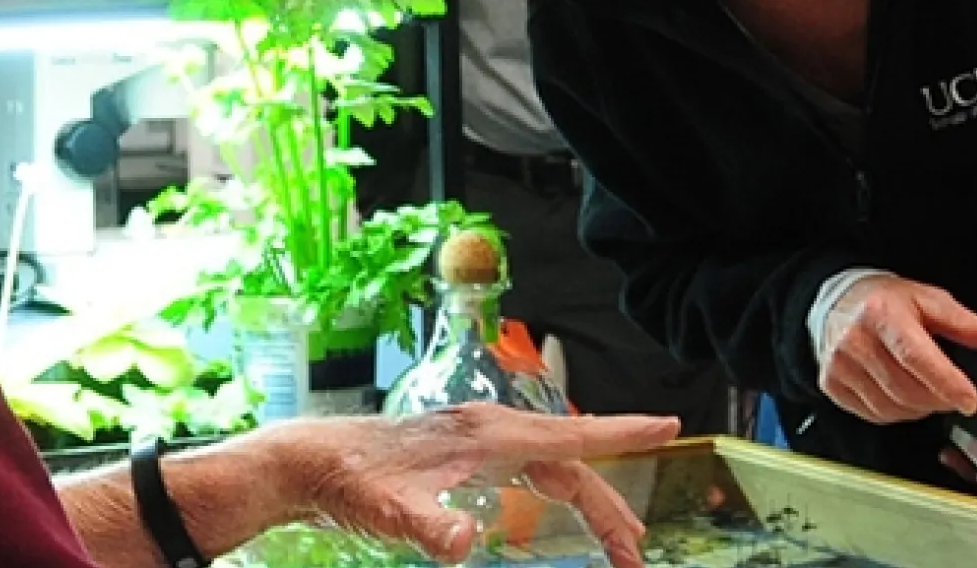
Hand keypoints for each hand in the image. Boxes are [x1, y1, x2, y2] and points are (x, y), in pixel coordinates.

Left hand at [254, 403, 678, 567]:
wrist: (307, 462)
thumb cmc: (349, 480)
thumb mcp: (391, 511)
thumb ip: (430, 527)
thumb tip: (467, 541)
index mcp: (484, 434)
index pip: (569, 436)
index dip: (622, 434)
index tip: (669, 425)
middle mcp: (485, 429)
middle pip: (568, 463)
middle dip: (609, 503)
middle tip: (637, 550)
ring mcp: (472, 440)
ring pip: (548, 465)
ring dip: (585, 499)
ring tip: (614, 541)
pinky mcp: (456, 454)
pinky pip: (525, 467)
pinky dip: (552, 488)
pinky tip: (552, 509)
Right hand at [817, 275, 976, 423]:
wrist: (836, 303)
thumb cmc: (884, 301)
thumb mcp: (928, 299)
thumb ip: (964, 321)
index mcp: (881, 315)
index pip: (916, 357)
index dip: (946, 383)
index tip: (970, 401)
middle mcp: (854, 341)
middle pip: (905, 389)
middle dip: (939, 400)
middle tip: (956, 395)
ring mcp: (839, 366)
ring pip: (890, 407)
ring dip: (919, 408)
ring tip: (929, 393)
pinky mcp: (831, 385)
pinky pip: (873, 414)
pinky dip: (897, 412)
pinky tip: (904, 396)